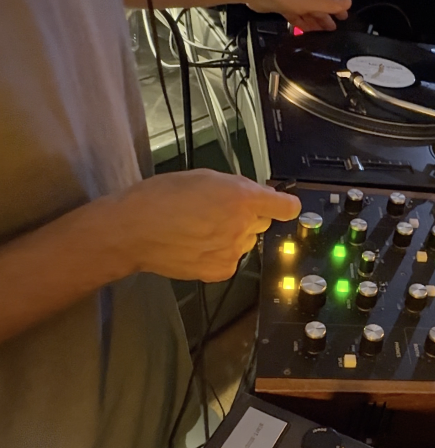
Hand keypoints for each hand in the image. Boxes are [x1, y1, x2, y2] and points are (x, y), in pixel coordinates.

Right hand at [115, 170, 300, 282]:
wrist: (134, 230)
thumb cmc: (162, 197)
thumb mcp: (204, 177)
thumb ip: (237, 187)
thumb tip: (260, 196)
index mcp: (242, 197)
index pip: (286, 207)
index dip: (284, 205)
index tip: (282, 206)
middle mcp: (243, 226)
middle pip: (262, 222)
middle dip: (247, 216)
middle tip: (217, 211)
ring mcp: (233, 251)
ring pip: (246, 241)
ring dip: (232, 235)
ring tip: (200, 228)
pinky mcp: (221, 270)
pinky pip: (231, 259)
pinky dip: (220, 253)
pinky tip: (197, 244)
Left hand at [235, 0, 351, 31]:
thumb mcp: (313, 0)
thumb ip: (330, 3)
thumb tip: (349, 2)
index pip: (330, 3)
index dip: (338, 11)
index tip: (345, 18)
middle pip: (318, 10)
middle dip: (326, 19)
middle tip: (333, 30)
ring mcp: (292, 2)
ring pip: (307, 14)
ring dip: (314, 23)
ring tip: (320, 33)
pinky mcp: (281, 8)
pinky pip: (294, 17)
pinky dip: (300, 23)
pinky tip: (301, 29)